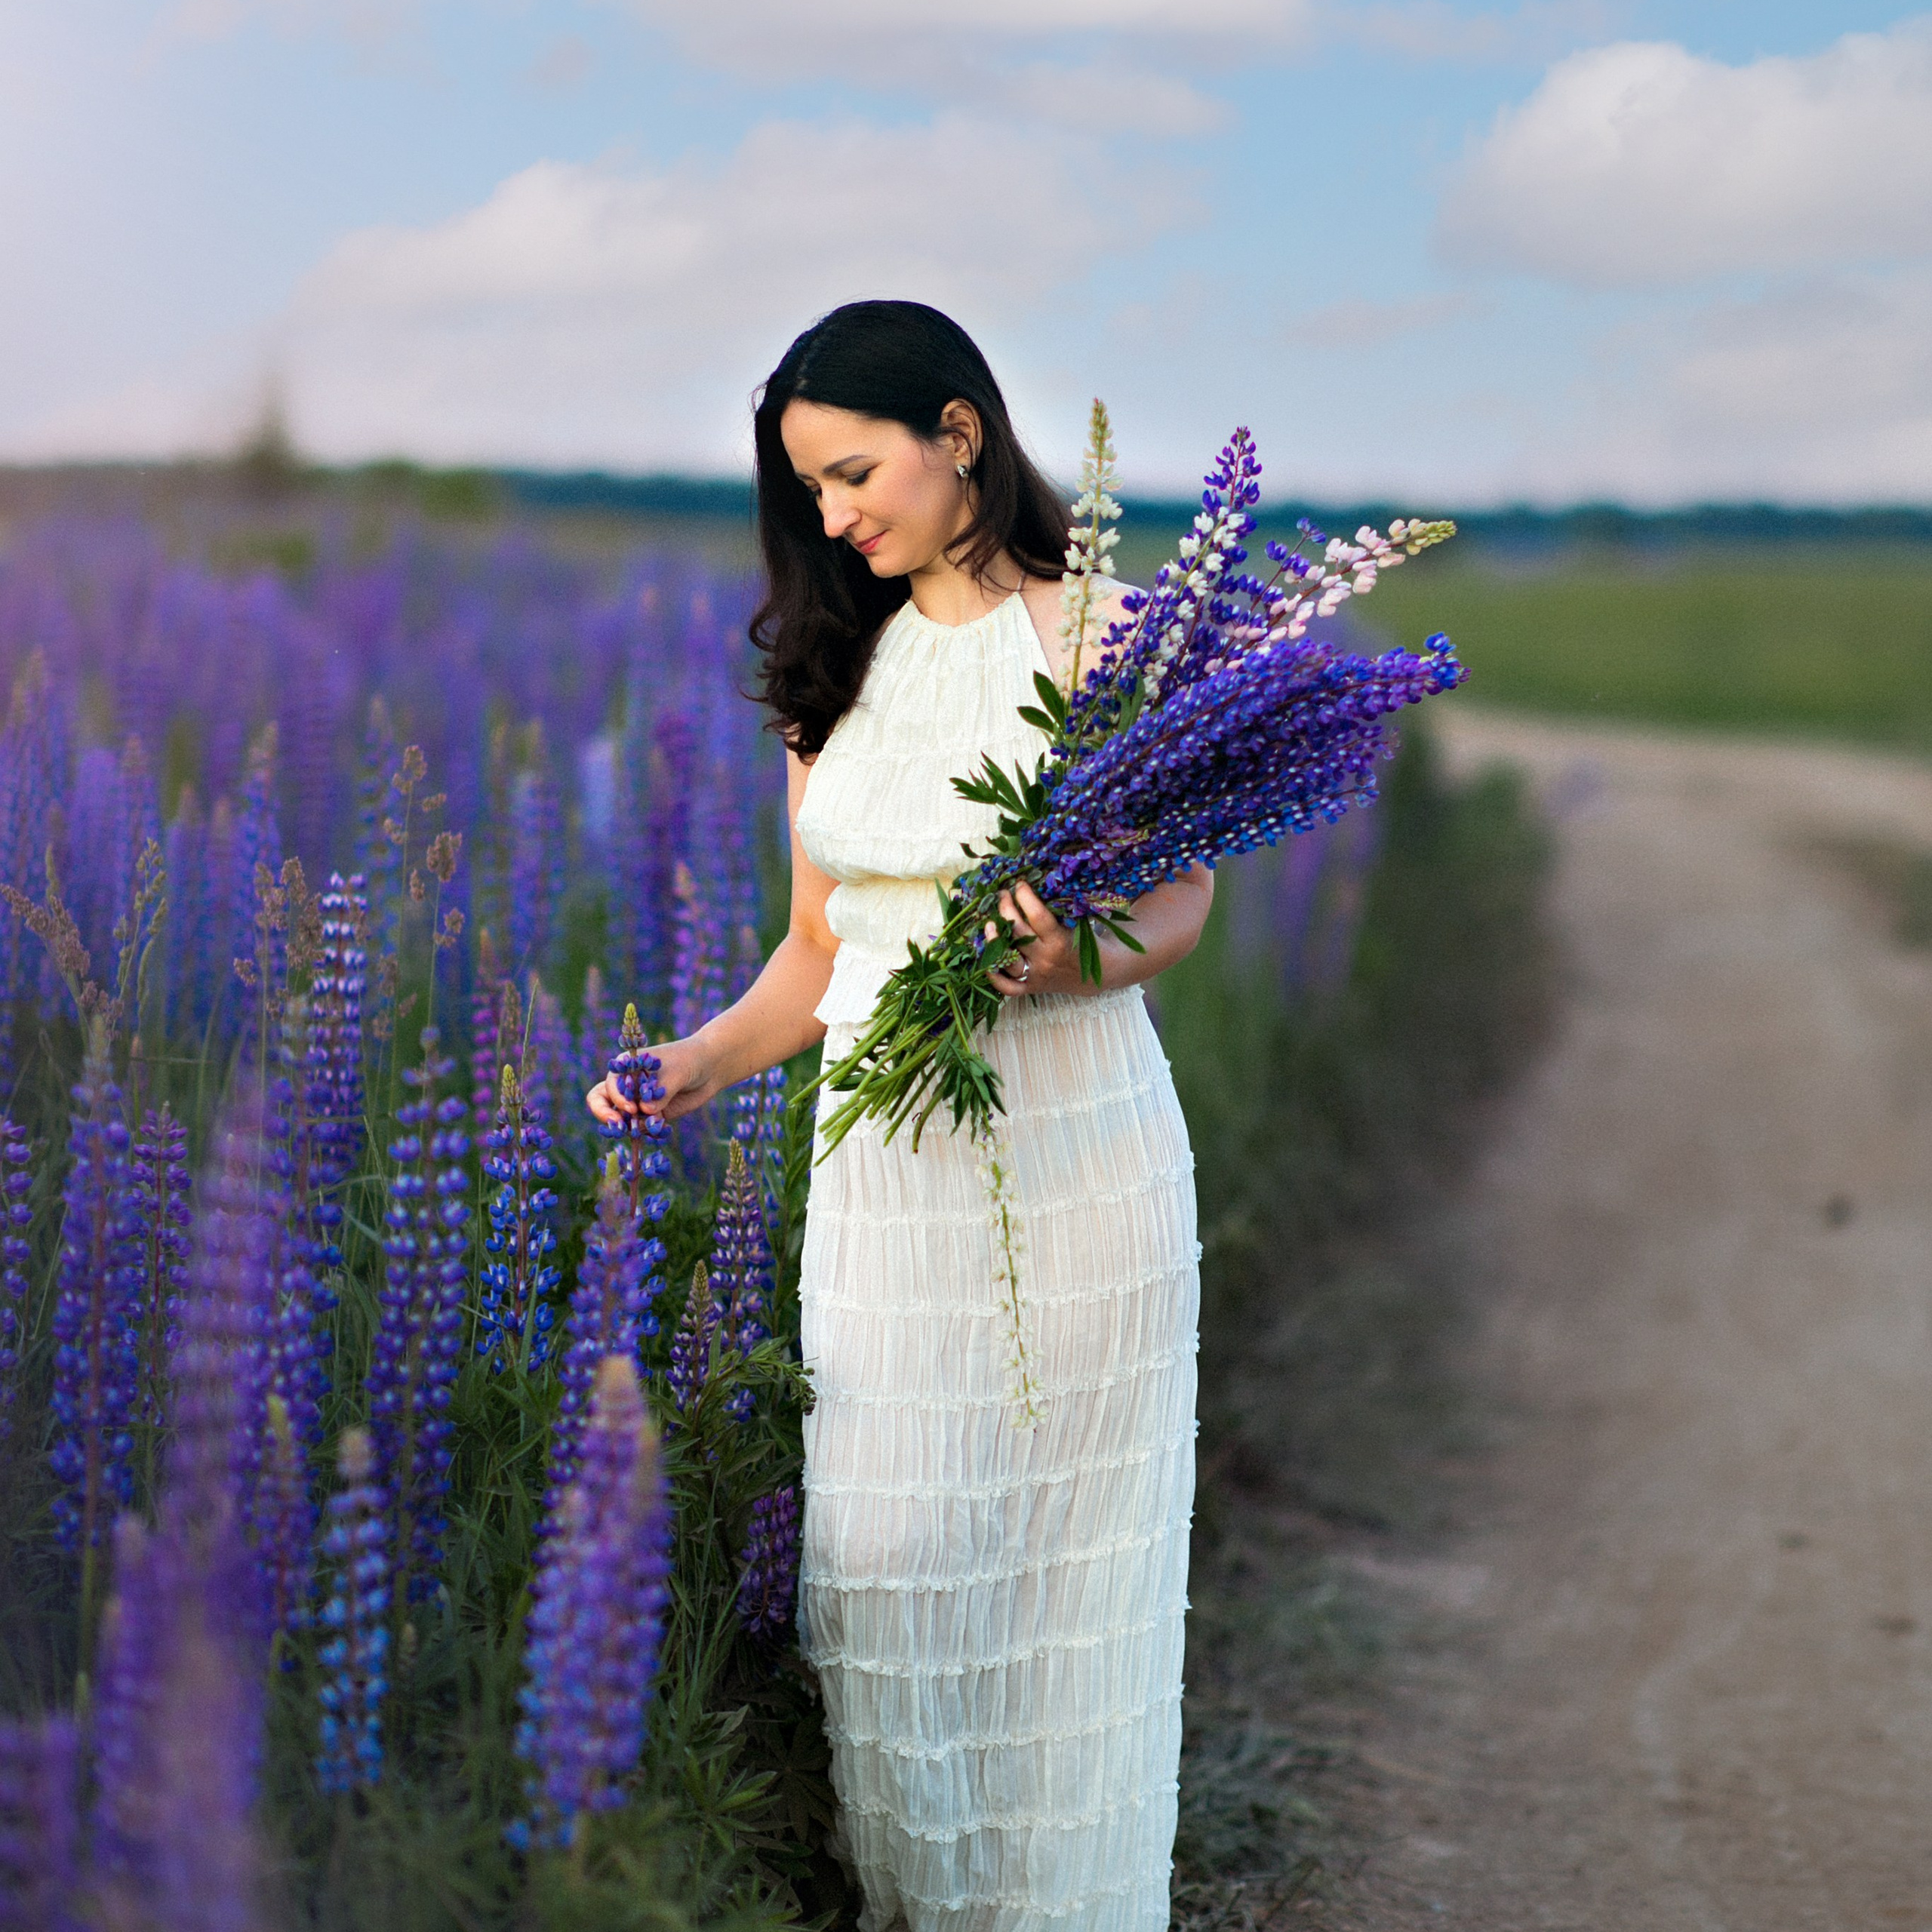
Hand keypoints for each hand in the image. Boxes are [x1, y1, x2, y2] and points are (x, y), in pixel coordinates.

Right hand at [584, 1034, 719, 1125]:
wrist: (710, 1068)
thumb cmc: (689, 1060)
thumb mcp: (675, 1072)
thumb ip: (660, 1092)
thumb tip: (645, 1112)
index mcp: (626, 1067)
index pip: (608, 1086)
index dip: (616, 1099)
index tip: (632, 1107)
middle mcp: (627, 1085)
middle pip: (601, 1102)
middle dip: (606, 1116)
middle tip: (620, 1127)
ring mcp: (638, 1101)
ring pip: (622, 1120)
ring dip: (632, 1127)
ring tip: (653, 1124)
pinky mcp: (652, 1114)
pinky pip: (642, 1128)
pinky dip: (649, 1131)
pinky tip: (664, 1128)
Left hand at [986, 880, 1085, 998]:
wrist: (1096, 976)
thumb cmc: (1086, 943)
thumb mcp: (1078, 924)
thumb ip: (1057, 910)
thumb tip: (1031, 887)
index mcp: (1060, 941)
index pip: (1037, 915)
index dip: (1025, 896)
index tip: (1020, 884)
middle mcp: (1045, 959)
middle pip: (1018, 932)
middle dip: (1006, 908)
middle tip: (1003, 895)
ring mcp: (1036, 975)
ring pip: (1007, 958)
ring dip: (994, 939)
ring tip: (989, 923)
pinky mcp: (1030, 988)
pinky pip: (1006, 987)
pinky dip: (993, 976)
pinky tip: (987, 958)